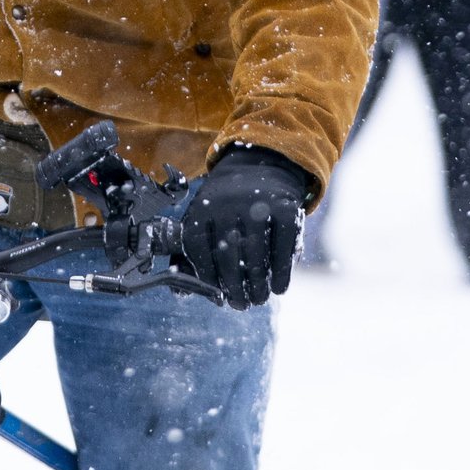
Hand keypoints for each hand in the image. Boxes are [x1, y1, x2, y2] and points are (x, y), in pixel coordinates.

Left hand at [179, 145, 311, 308]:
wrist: (259, 166)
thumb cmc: (225, 205)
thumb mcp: (202, 217)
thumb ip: (190, 254)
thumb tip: (182, 293)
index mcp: (203, 207)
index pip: (198, 247)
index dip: (206, 276)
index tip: (216, 294)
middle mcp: (229, 204)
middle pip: (228, 255)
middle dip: (235, 287)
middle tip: (240, 304)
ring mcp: (259, 205)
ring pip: (257, 255)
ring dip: (258, 285)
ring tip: (258, 299)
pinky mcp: (287, 209)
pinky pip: (284, 247)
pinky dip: (283, 272)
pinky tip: (279, 287)